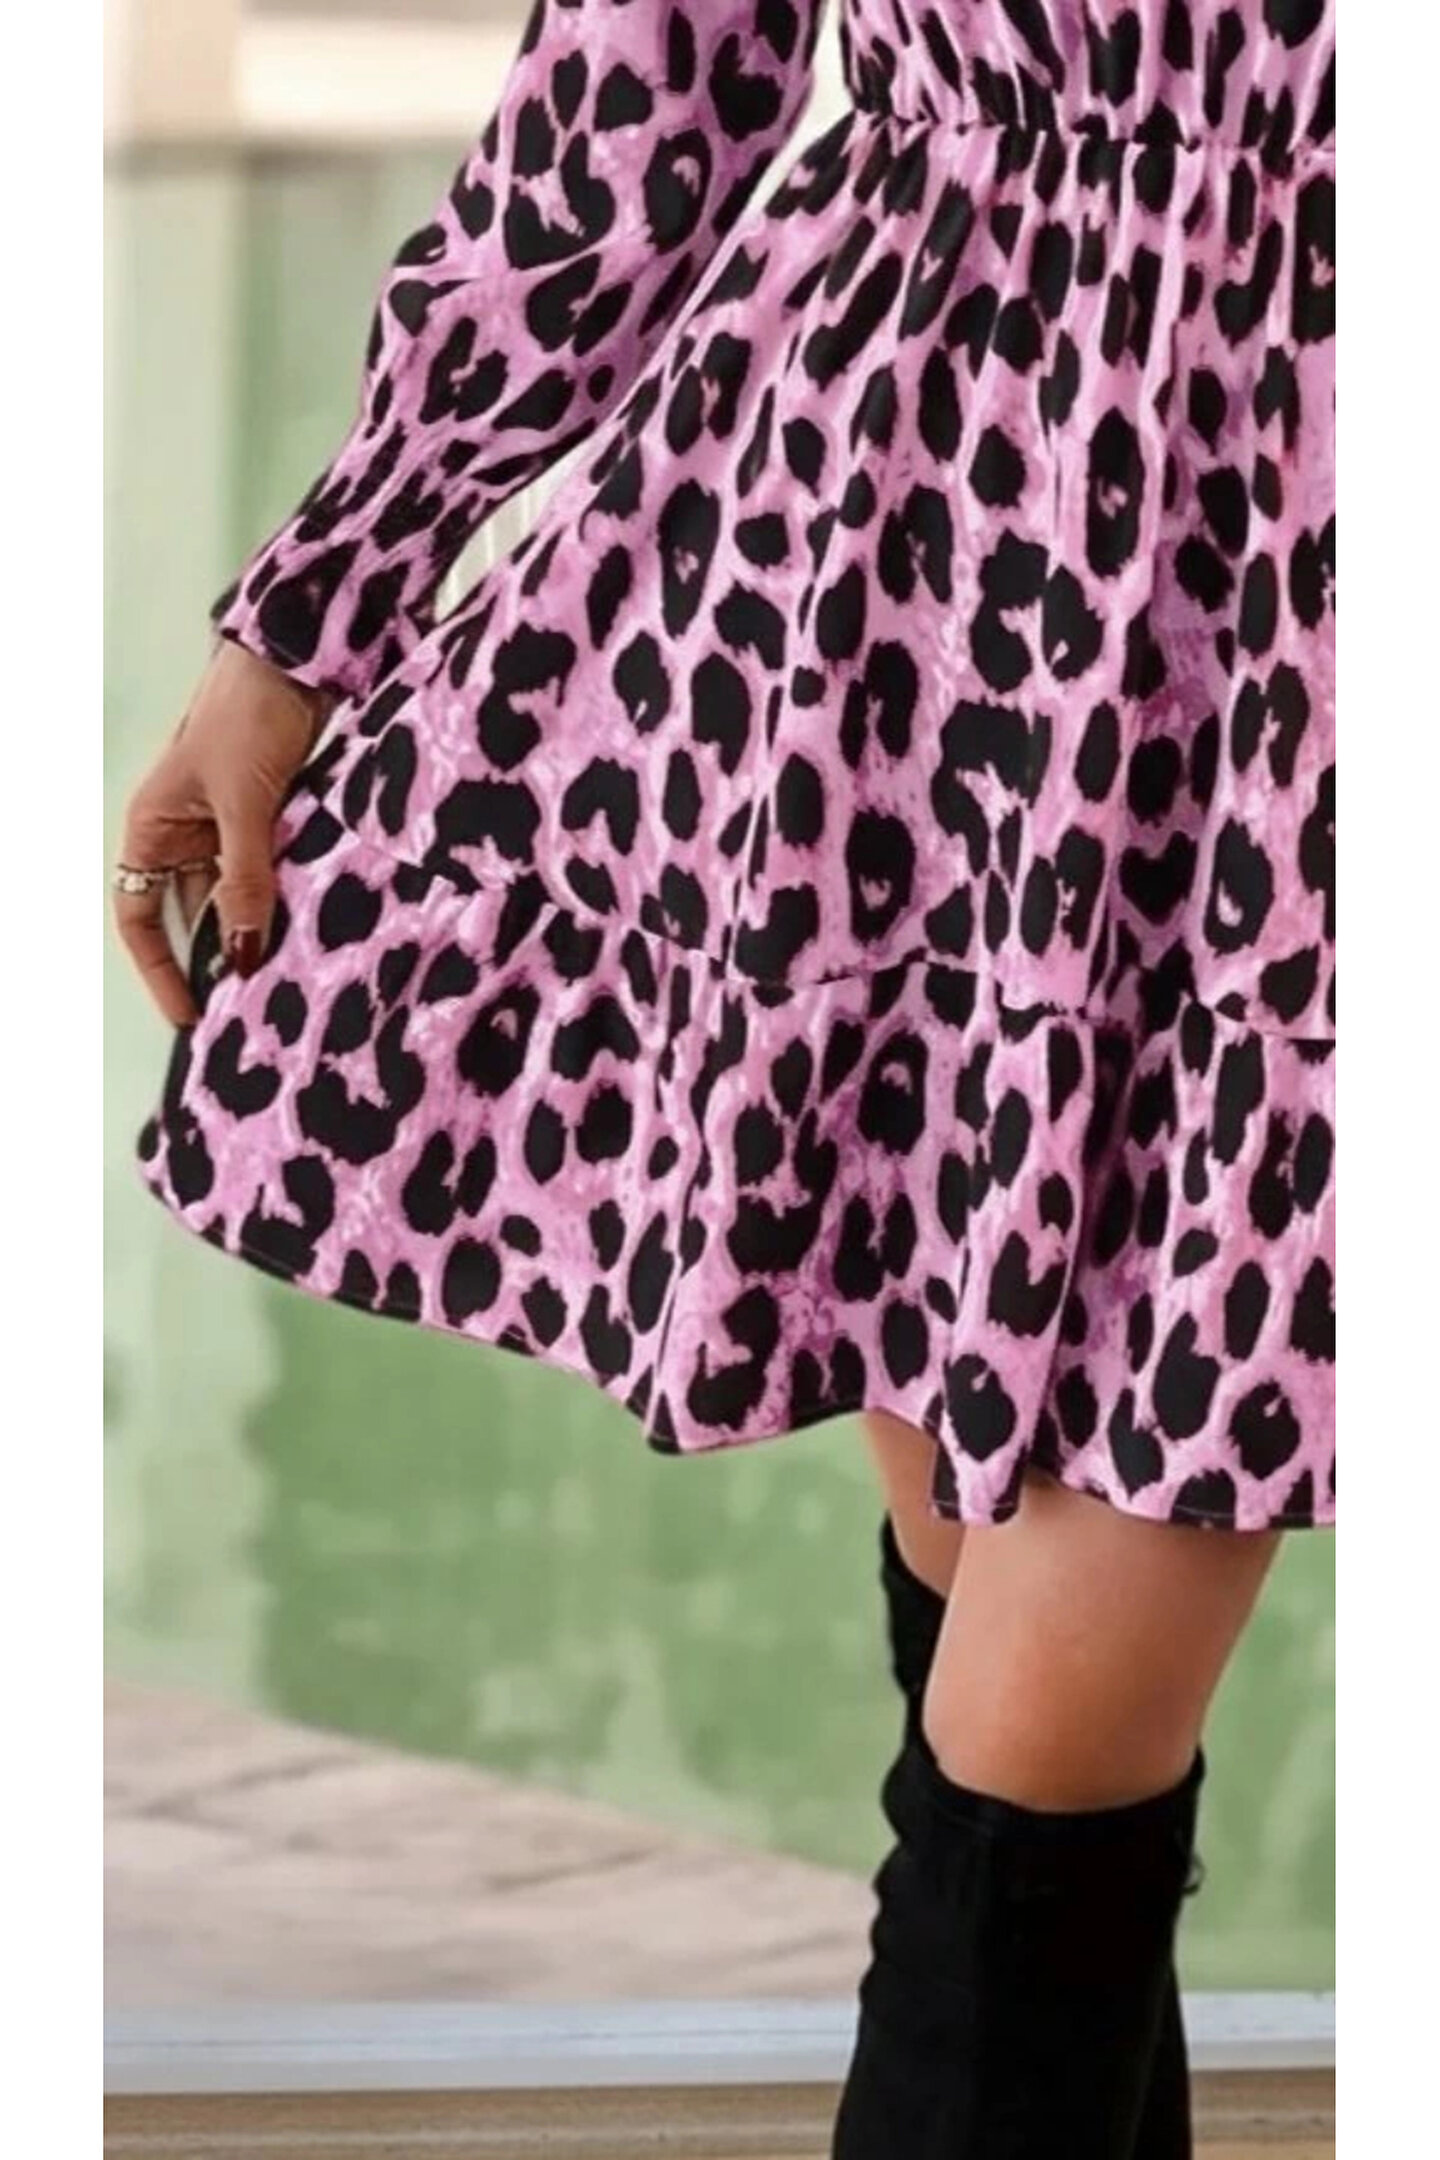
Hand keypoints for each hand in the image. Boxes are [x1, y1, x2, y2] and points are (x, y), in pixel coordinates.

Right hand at [113, 637, 333, 1025]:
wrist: (297, 655)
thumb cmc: (247, 715)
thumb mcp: (243, 805)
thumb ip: (245, 880)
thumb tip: (243, 955)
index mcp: (151, 828)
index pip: (140, 919)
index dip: (161, 971)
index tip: (191, 1017)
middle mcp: (182, 833)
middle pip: (190, 916)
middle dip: (215, 961)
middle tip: (247, 1012)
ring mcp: (228, 825)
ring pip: (236, 898)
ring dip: (256, 932)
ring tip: (282, 981)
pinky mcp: (272, 816)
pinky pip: (272, 874)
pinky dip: (286, 901)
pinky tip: (308, 933)